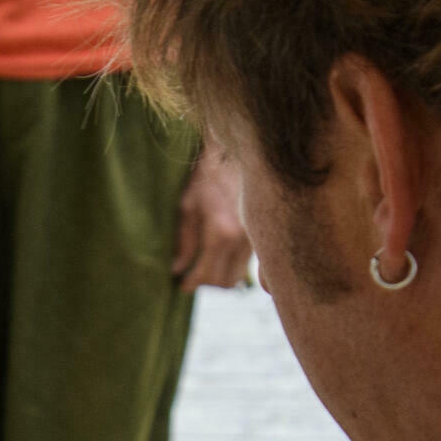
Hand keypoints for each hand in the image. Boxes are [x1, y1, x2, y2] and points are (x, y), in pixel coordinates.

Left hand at [173, 140, 252, 293]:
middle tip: (191, 276)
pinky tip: (220, 254)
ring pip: (239, 276)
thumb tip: (177, 269)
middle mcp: (242, 240)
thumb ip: (183, 242)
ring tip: (204, 266)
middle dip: (206, 283)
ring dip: (221, 277)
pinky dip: (233, 265)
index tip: (180, 285)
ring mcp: (256, 238)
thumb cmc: (207, 177)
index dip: (191, 284)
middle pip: (225, 282)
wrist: (236, 155)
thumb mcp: (188, 207)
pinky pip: (247, 262)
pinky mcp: (262, 234)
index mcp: (220, 233)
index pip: (206, 274)